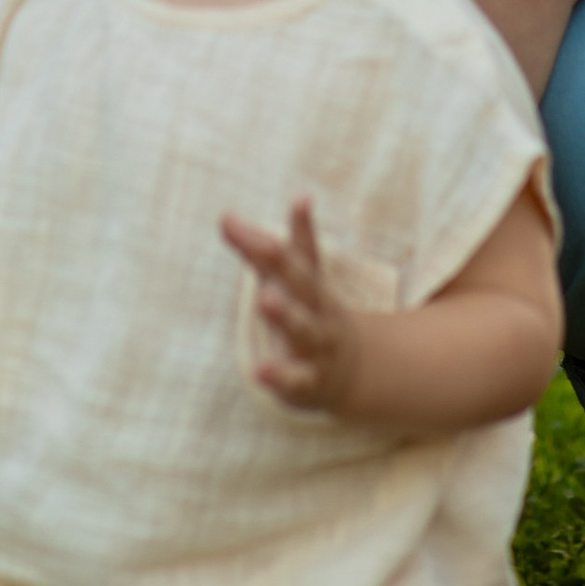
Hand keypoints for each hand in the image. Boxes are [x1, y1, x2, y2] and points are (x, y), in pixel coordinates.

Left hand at [222, 196, 363, 414]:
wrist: (353, 371)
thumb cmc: (310, 313)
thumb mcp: (294, 281)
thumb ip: (261, 250)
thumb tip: (231, 212)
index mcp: (311, 284)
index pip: (296, 253)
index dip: (297, 227)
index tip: (292, 202)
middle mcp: (318, 311)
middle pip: (304, 285)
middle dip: (285, 265)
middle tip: (268, 244)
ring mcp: (316, 347)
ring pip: (303, 330)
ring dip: (286, 314)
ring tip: (266, 299)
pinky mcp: (307, 383)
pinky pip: (295, 380)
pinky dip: (279, 376)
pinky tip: (259, 371)